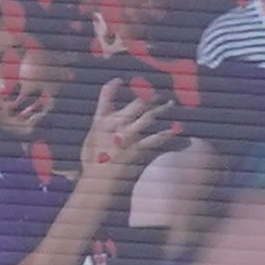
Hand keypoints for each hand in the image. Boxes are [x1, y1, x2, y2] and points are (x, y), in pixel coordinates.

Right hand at [76, 78, 182, 196]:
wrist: (97, 183)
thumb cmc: (92, 163)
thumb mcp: (89, 140)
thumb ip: (99, 126)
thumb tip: (104, 114)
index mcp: (101, 121)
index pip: (105, 96)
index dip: (112, 87)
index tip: (119, 81)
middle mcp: (115, 125)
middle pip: (135, 104)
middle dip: (149, 96)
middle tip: (158, 93)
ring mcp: (128, 137)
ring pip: (148, 117)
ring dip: (161, 109)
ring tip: (170, 103)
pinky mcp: (138, 150)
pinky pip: (155, 139)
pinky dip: (166, 134)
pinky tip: (175, 129)